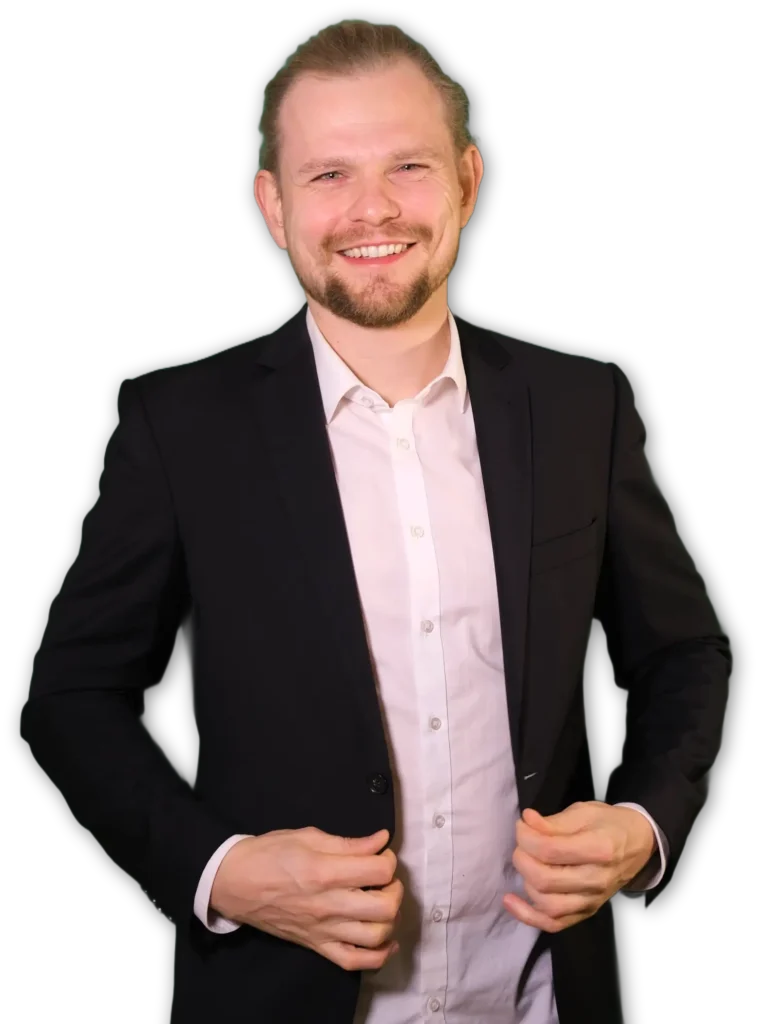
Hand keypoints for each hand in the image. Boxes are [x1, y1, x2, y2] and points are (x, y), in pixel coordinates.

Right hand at [210, 827, 402, 970]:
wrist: (234, 882)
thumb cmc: (269, 853)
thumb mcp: (307, 836)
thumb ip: (347, 843)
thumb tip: (380, 840)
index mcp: (325, 872)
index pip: (378, 872)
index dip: (388, 859)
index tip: (380, 853)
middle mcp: (328, 905)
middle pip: (385, 907)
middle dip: (395, 889)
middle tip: (384, 878)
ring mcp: (323, 930)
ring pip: (376, 936)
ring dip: (391, 919)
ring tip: (383, 902)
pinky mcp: (317, 946)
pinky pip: (354, 961)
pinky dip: (378, 956)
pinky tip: (386, 939)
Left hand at [503, 801, 656, 933]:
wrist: (638, 844)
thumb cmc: (609, 823)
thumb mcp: (584, 812)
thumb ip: (554, 821)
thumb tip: (526, 821)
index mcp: (599, 849)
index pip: (550, 850)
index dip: (526, 837)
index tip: (522, 825)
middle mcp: (597, 880)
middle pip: (545, 880)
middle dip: (522, 858)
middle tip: (522, 843)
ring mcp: (592, 901)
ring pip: (548, 905)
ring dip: (526, 882)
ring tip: (525, 862)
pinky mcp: (586, 913)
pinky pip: (554, 924)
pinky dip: (529, 917)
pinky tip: (511, 901)